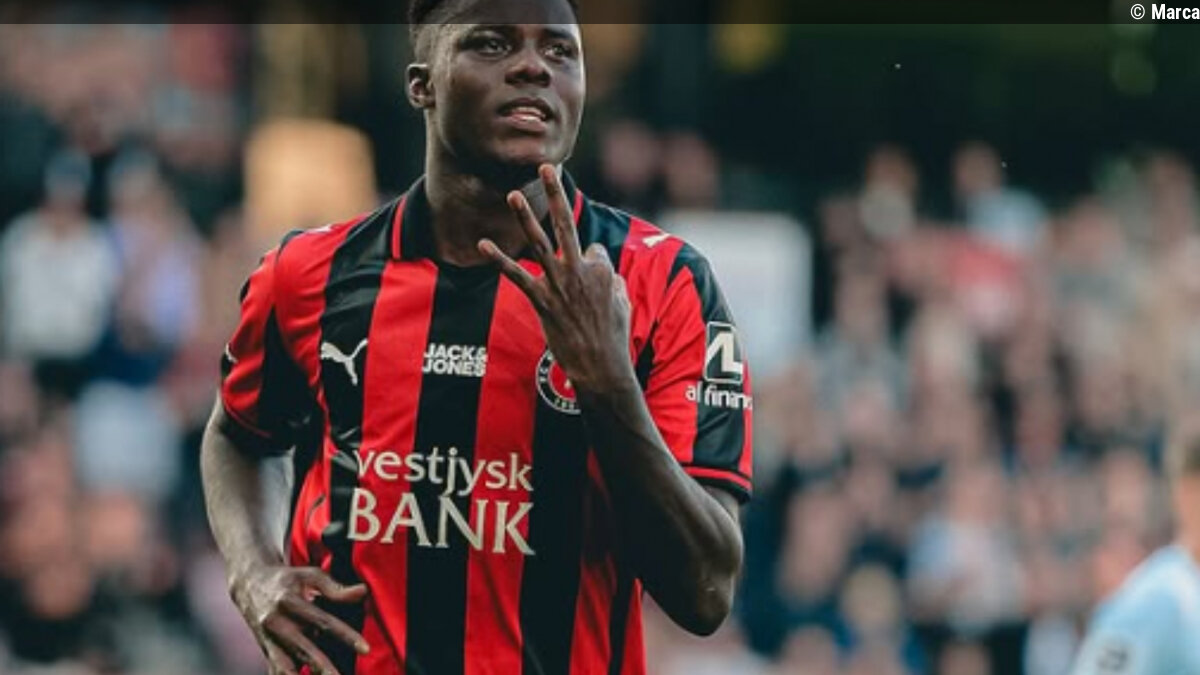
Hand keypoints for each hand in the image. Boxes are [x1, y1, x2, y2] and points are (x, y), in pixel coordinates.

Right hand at [229, 565, 369, 674]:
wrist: (249, 584)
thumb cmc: (287, 579)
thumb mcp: (309, 575)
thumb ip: (335, 587)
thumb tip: (363, 591)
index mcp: (289, 602)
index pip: (323, 622)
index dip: (345, 636)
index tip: (365, 649)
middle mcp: (277, 624)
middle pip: (303, 650)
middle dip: (323, 668)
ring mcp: (269, 641)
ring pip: (284, 668)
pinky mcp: (266, 652)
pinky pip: (276, 672)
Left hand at [479, 165, 633, 393]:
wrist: (600, 365)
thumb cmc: (613, 338)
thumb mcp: (623, 304)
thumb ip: (612, 283)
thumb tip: (605, 273)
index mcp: (604, 269)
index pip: (591, 248)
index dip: (591, 265)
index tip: (590, 287)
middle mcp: (580, 270)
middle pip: (567, 223)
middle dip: (556, 193)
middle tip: (547, 166)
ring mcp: (559, 283)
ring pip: (539, 242)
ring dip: (525, 216)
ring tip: (513, 193)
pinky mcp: (542, 300)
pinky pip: (517, 274)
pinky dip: (499, 259)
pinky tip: (483, 245)